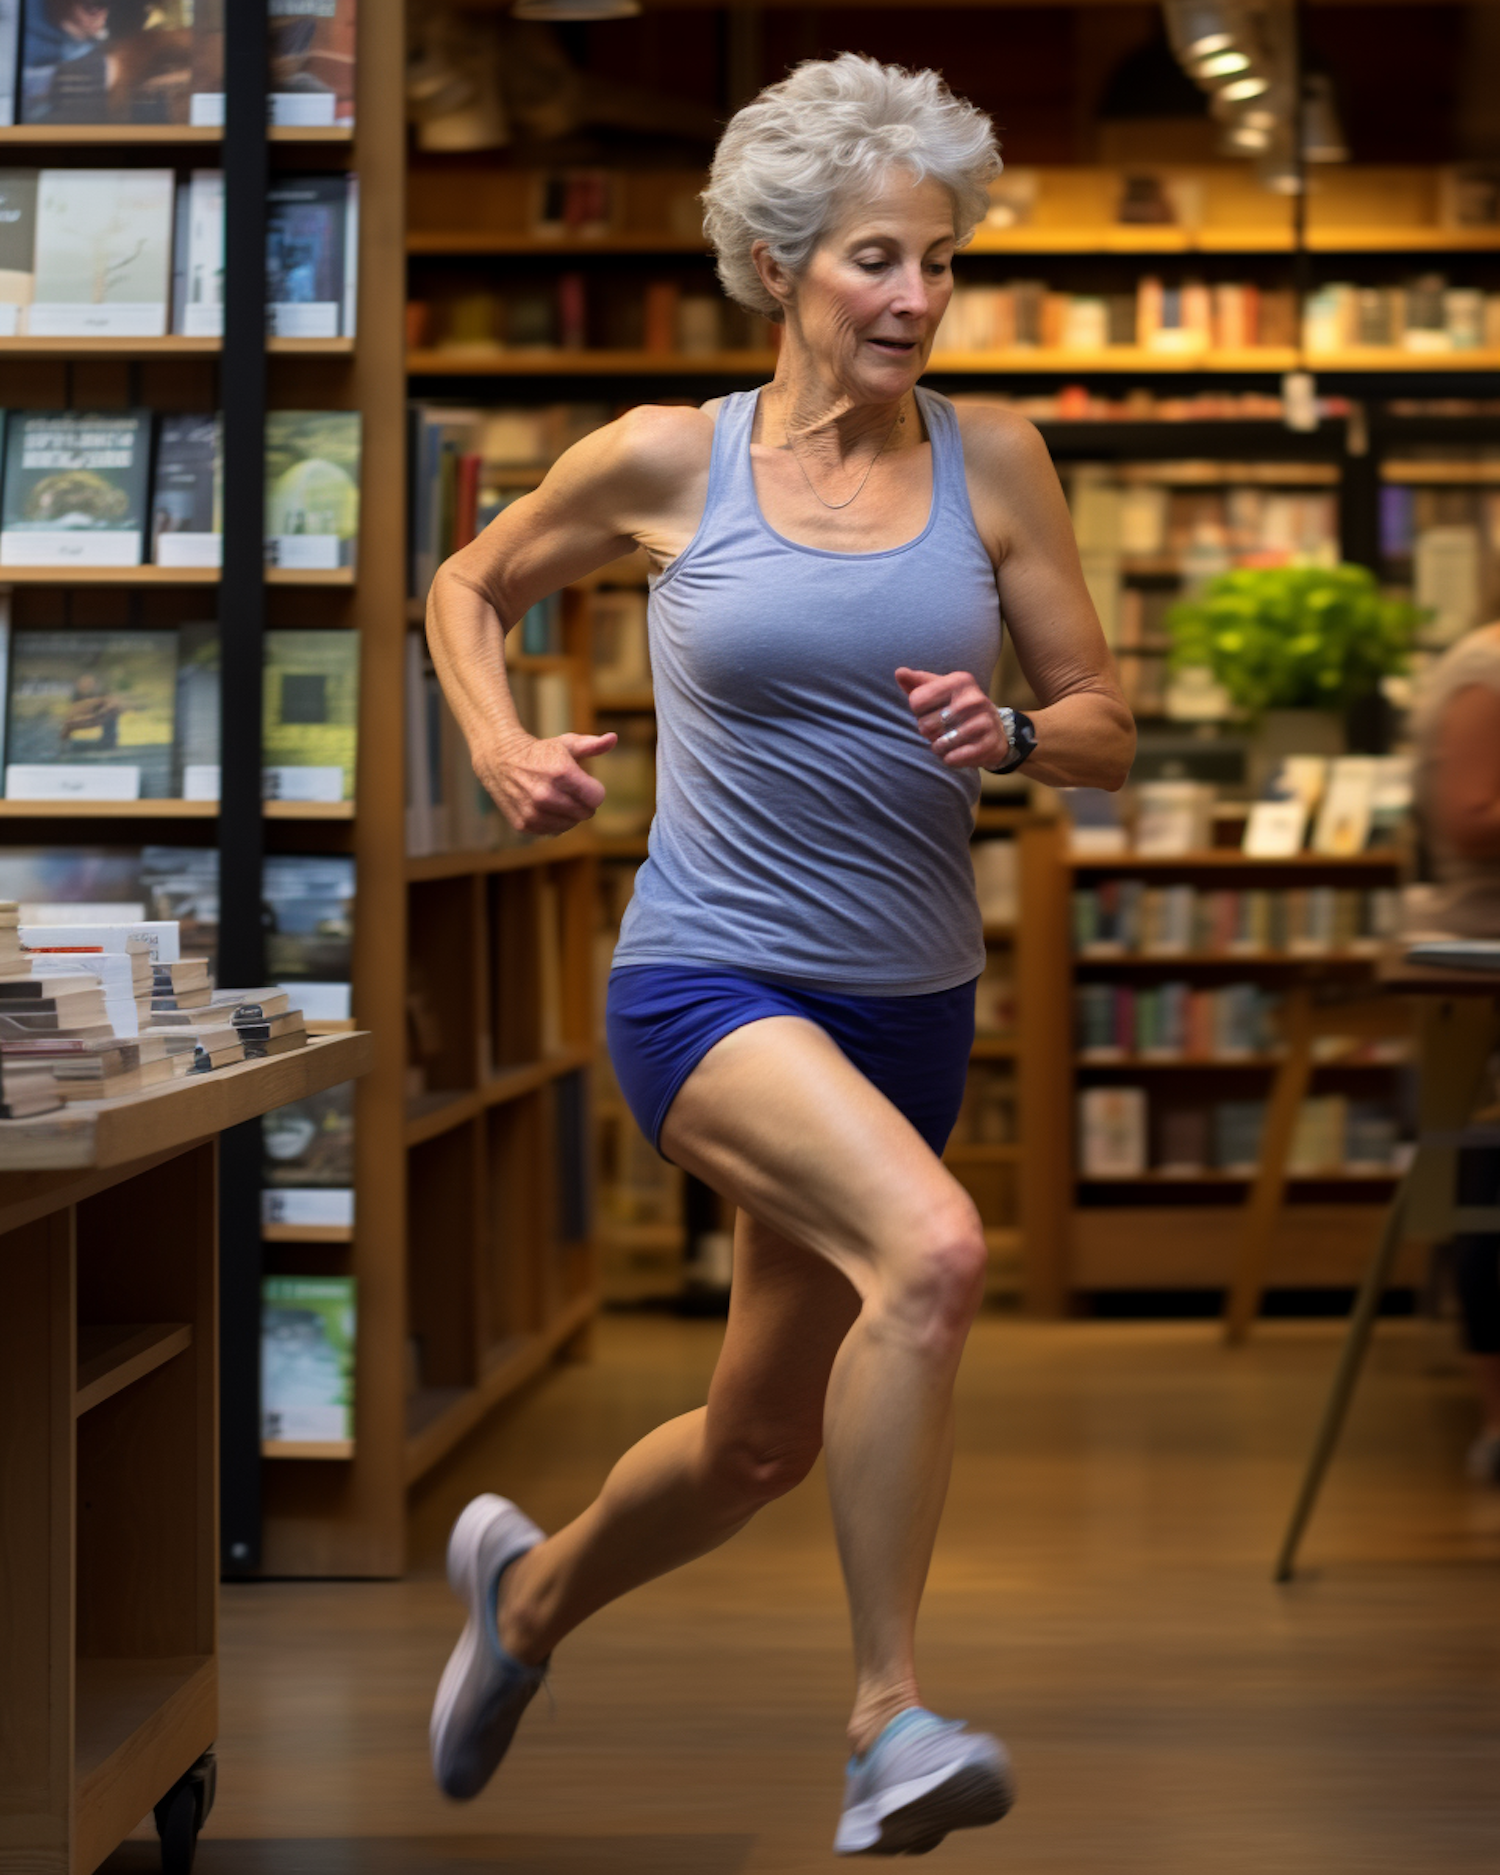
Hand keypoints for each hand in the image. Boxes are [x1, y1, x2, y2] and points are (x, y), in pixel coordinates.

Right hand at [476, 729, 617, 835]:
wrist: (499, 759)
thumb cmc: (539, 751)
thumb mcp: (566, 744)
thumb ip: (592, 745)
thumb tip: (613, 738)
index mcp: (561, 773)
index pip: (597, 797)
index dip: (594, 790)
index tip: (585, 783)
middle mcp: (546, 794)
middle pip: (585, 813)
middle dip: (583, 802)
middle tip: (570, 790)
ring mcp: (533, 812)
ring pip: (570, 824)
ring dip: (569, 814)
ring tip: (557, 797)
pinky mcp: (524, 824)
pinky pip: (552, 831)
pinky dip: (553, 821)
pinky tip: (544, 806)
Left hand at [895, 667, 1007, 769]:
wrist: (994, 730)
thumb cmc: (956, 708)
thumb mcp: (939, 690)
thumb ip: (917, 682)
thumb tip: (899, 673)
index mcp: (959, 681)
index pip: (916, 701)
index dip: (919, 712)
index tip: (932, 711)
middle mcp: (973, 699)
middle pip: (925, 725)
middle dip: (929, 732)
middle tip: (942, 729)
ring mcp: (984, 722)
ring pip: (938, 744)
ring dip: (939, 747)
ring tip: (950, 740)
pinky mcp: (988, 745)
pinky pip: (952, 758)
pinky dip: (950, 759)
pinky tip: (960, 751)